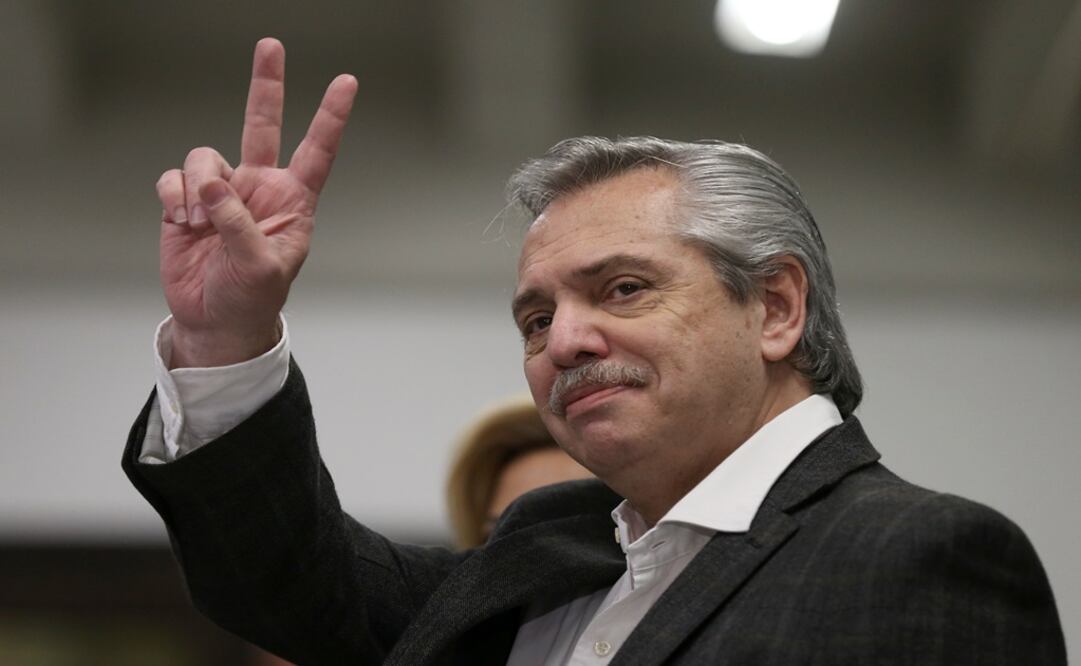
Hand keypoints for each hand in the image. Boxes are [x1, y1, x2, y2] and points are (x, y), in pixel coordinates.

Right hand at [154, 38, 356, 367]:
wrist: (214, 320)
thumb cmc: (251, 298)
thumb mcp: (260, 268)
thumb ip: (239, 225)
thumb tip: (212, 187)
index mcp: (292, 202)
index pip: (317, 151)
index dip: (330, 117)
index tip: (347, 82)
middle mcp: (259, 188)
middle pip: (262, 125)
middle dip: (267, 85)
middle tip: (272, 47)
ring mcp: (223, 192)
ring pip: (205, 157)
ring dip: (199, 188)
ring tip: (199, 224)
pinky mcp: (188, 201)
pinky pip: (175, 178)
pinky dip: (174, 198)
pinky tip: (181, 222)